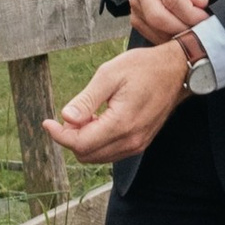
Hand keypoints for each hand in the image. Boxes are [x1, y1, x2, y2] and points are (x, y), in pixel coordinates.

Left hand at [46, 40, 192, 163]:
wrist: (176, 70)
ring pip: (98, 157)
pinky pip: (111, 153)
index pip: (80, 143)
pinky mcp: (141, 142)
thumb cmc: (144, 67)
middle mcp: (131, 140)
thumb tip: (66, 118)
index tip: (47, 122)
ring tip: (85, 115)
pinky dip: (98, 142)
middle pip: (86, 155)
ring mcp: (138, 144)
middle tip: (68, 116)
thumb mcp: (110, 74)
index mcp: (121, 123)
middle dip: (71, 138)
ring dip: (84, 141)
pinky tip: (98, 121)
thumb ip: (87, 99)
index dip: (59, 135)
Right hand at [125, 0, 215, 57]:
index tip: (205, 18)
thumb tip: (199, 4)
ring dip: (174, 35)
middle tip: (198, 29)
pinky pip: (149, 34)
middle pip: (158, 17)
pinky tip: (179, 32)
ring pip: (153, 28)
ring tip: (190, 30)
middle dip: (182, 29)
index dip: (191, 14)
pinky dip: (166, 38)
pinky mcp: (135, 15)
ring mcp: (135, 0)